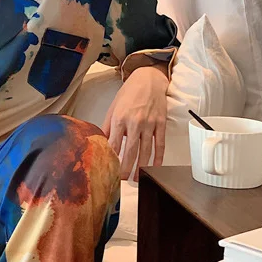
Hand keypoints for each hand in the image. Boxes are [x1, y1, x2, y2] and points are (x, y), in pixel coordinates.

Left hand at [102, 65, 168, 180]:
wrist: (149, 79)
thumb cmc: (129, 93)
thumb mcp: (113, 108)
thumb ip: (106, 127)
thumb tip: (100, 143)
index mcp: (120, 119)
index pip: (114, 144)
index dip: (112, 159)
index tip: (108, 171)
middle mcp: (135, 122)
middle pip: (130, 151)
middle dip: (125, 168)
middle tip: (122, 182)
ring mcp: (150, 124)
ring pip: (146, 151)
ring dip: (142, 167)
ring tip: (137, 179)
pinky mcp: (161, 124)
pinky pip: (160, 144)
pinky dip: (158, 158)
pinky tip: (155, 168)